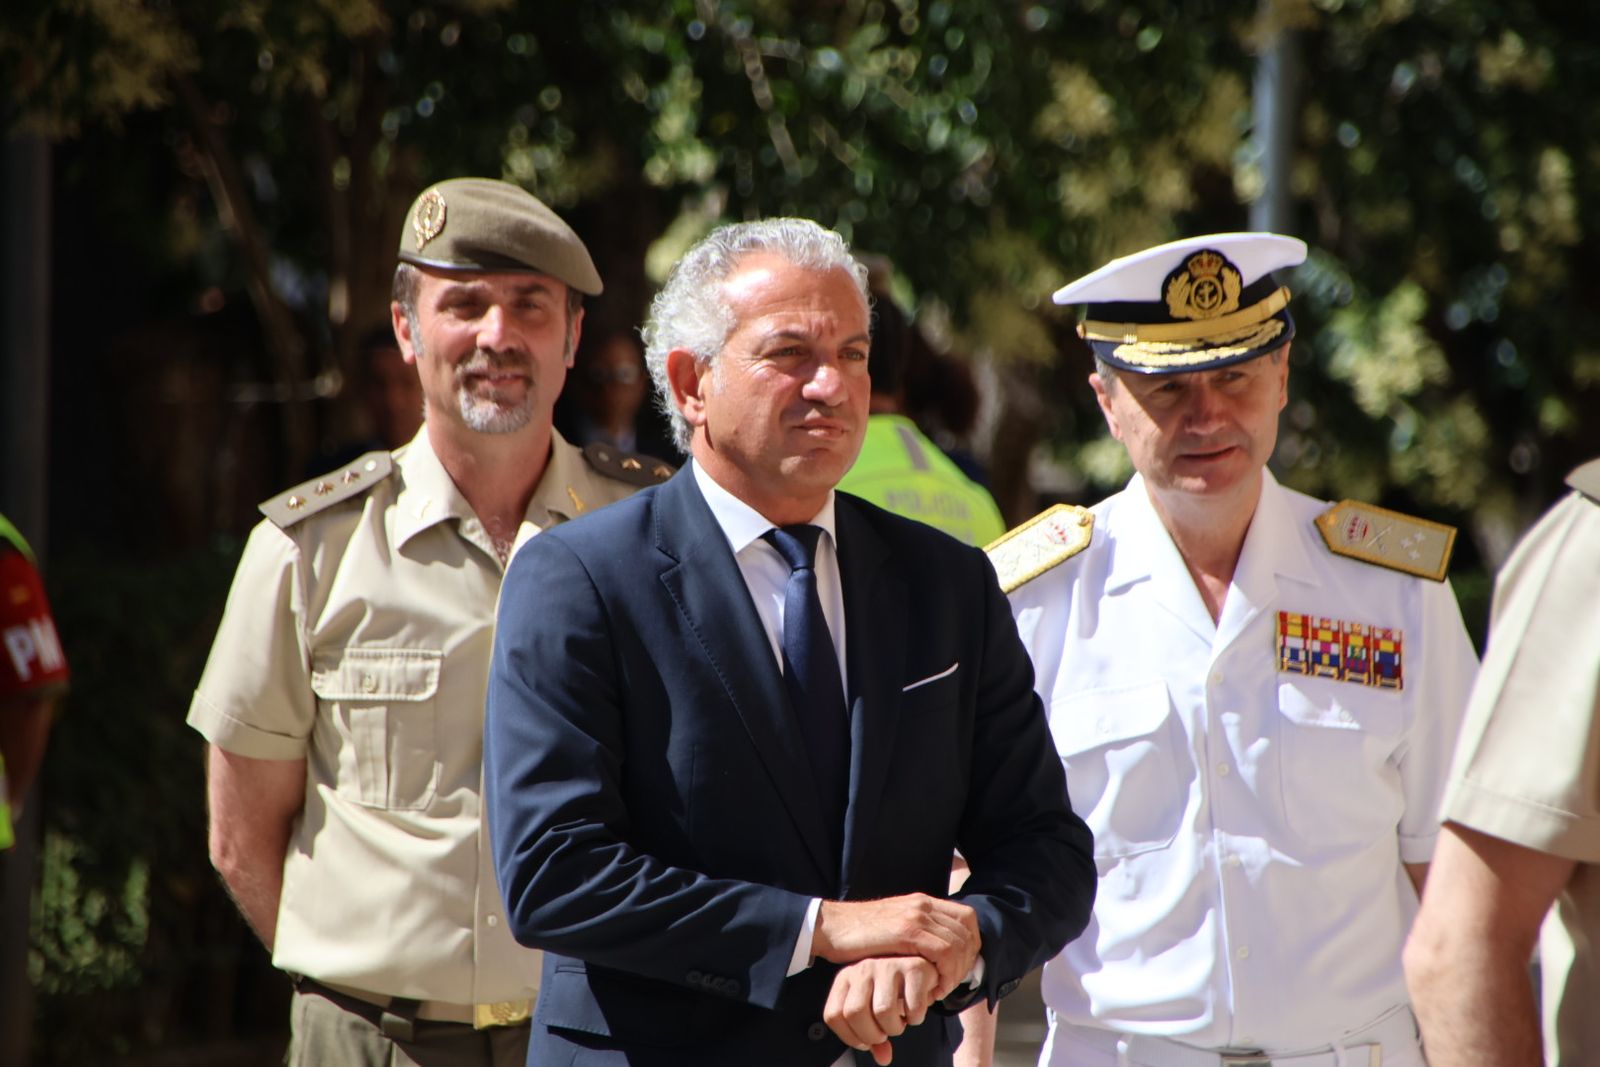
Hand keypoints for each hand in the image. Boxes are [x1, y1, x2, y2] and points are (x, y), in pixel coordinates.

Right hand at [812, 894, 979, 998]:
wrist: (833, 926)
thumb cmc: (860, 934)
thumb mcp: (895, 926)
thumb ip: (917, 932)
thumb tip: (938, 954)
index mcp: (923, 902)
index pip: (967, 918)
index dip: (971, 945)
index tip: (958, 969)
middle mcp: (924, 905)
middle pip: (968, 932)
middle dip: (966, 963)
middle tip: (950, 985)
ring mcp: (917, 916)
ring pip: (959, 944)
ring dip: (956, 973)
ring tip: (940, 990)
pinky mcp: (907, 931)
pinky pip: (944, 952)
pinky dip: (945, 974)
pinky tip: (932, 990)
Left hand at [823, 956, 938, 1065]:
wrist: (921, 966)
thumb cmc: (893, 988)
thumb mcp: (873, 1008)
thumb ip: (872, 1033)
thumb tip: (883, 1058)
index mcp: (846, 978)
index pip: (834, 1015)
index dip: (850, 1036)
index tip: (865, 1040)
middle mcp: (863, 968)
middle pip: (855, 1013)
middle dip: (872, 1034)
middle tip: (884, 1032)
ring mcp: (888, 966)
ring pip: (883, 1011)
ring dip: (895, 1027)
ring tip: (899, 1020)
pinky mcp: (913, 968)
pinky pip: (912, 1007)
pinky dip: (916, 1018)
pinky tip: (913, 1011)